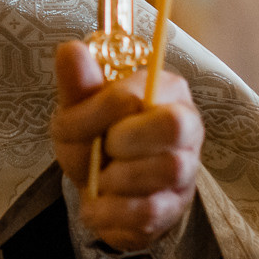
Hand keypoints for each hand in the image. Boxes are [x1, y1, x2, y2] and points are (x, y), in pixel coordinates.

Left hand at [50, 40, 203, 250]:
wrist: (102, 192)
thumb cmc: (94, 139)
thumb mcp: (77, 110)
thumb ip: (77, 83)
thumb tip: (71, 48)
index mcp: (163, 88)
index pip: (141, 91)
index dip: (100, 111)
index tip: (75, 123)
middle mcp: (186, 124)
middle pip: (175, 125)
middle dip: (125, 141)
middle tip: (103, 149)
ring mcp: (187, 167)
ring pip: (168, 168)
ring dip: (117, 179)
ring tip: (99, 179)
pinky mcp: (176, 205)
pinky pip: (150, 209)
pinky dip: (112, 211)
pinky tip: (98, 206)